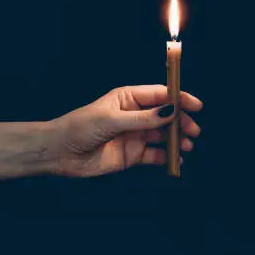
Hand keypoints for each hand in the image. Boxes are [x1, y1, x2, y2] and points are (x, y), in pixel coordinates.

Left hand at [48, 85, 202, 176]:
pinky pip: (154, 155)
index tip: (195, 105)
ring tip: (186, 145)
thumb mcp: (113, 120)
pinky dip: (166, 157)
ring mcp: (133, 135)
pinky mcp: (131, 155)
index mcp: (128, 98)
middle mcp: (134, 115)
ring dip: (176, 139)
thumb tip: (170, 110)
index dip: (179, 98)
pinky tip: (175, 159)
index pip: (159, 94)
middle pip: (165, 115)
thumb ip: (143, 118)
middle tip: (193, 130)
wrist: (59, 153)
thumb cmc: (79, 128)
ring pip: (162, 135)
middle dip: (181, 121)